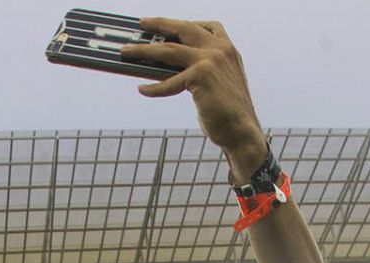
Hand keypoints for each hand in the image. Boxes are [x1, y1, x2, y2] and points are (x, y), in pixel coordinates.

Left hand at [122, 19, 267, 174]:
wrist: (242, 132)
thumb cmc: (228, 114)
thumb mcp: (217, 84)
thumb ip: (200, 70)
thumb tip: (168, 69)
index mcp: (228, 50)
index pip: (207, 26)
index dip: (185, 23)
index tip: (167, 23)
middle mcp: (221, 49)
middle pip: (184, 29)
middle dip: (160, 24)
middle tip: (143, 23)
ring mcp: (211, 60)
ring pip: (169, 50)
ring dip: (144, 50)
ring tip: (127, 51)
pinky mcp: (201, 76)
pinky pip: (169, 81)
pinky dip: (154, 88)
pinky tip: (143, 89)